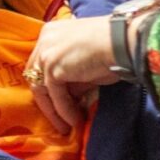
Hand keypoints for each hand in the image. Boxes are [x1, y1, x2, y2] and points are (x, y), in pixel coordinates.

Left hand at [25, 16, 116, 131]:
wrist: (123, 42)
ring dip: (53, 111)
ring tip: (66, 127)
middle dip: (47, 101)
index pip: (40, 64)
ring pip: (41, 89)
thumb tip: (70, 98)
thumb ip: (72, 79)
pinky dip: (64, 111)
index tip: (58, 105)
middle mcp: (44, 39)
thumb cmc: (112, 50)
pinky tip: (75, 121)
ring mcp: (46, 53)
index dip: (48, 87)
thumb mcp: (86, 65)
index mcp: (51, 33)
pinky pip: (55, 96)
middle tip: (59, 120)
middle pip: (35, 76)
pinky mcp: (52, 67)